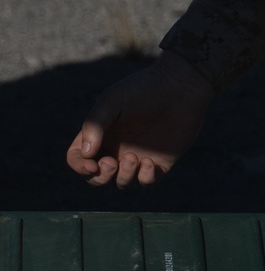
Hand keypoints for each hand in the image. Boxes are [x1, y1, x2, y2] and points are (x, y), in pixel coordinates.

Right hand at [66, 52, 214, 188]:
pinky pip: (147, 183)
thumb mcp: (112, 100)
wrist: (180, 87)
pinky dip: (144, 178)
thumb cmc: (143, 89)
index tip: (91, 164)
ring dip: (123, 176)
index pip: (79, 157)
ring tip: (132, 157)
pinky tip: (148, 162)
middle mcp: (117, 147)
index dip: (79, 166)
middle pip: (97, 177)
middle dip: (100, 177)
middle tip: (111, 162)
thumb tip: (86, 153)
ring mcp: (138, 157)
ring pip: (122, 182)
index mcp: (101, 133)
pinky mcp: (160, 162)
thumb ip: (94, 125)